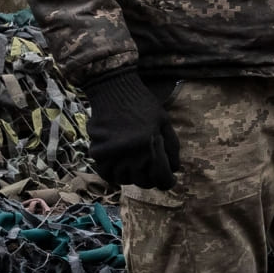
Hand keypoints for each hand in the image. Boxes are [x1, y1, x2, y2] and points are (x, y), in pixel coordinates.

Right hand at [83, 71, 180, 190]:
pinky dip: (113, 172)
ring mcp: (113, 157)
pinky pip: (106, 174)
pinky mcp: (98, 153)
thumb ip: (172, 148)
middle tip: (150, 167)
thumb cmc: (143, 104)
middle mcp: (132, 157)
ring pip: (125, 180)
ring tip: (134, 162)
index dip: (168, 181)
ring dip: (132, 175)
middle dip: (151, 177)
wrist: (113, 89)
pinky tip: (120, 162)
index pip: (163, 180)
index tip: (169, 178)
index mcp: (151, 150)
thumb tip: (175, 170)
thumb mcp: (165, 122)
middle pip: (144, 183)